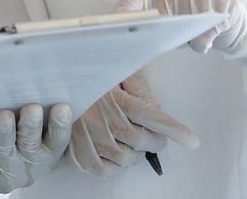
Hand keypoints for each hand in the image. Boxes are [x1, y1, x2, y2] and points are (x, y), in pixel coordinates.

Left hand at [0, 104, 73, 192]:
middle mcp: (30, 166)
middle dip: (31, 126)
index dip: (61, 125)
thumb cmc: (4, 124)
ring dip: (6, 132)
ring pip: (7, 151)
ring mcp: (7, 174)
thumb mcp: (21, 114)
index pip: (58, 140)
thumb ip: (34, 98)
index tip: (61, 106)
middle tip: (32, 108)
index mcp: (47, 151)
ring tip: (4, 114)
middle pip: (32, 146)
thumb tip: (42, 71)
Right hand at [69, 74, 198, 176]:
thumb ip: (139, 89)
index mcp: (117, 99)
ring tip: (128, 142)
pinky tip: (114, 154)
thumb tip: (157, 107)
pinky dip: (116, 166)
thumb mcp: (114, 76)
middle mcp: (106, 120)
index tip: (192, 141)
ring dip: (134, 154)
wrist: (54, 90)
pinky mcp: (81, 153)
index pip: (153, 117)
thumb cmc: (88, 83)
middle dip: (155, 141)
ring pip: (128, 158)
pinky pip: (107, 170)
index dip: (175, 130)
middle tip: (153, 137)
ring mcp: (92, 139)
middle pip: (144, 141)